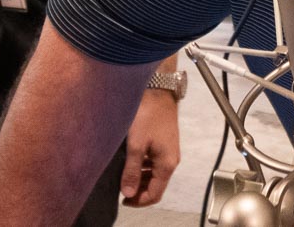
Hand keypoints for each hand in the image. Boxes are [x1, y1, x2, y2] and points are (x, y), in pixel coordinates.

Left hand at [118, 87, 180, 206]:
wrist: (158, 91)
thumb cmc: (148, 115)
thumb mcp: (136, 145)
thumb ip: (132, 171)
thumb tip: (128, 193)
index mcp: (167, 164)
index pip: (155, 194)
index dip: (139, 201)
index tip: (124, 201)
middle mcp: (171, 160)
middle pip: (156, 185)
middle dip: (139, 191)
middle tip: (121, 190)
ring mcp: (168, 151)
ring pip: (154, 174)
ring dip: (140, 179)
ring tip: (123, 177)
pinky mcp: (164, 142)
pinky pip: (154, 163)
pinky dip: (143, 168)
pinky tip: (131, 162)